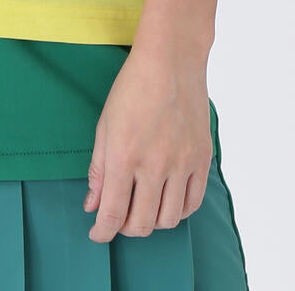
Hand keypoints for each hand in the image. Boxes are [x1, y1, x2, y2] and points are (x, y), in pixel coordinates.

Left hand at [83, 44, 211, 242]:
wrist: (171, 60)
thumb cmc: (133, 88)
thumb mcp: (105, 126)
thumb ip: (99, 170)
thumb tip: (92, 206)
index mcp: (125, 156)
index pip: (113, 214)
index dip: (102, 232)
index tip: (97, 234)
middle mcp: (156, 165)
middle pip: (142, 224)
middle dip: (125, 228)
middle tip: (119, 216)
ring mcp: (183, 163)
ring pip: (169, 220)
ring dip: (152, 221)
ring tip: (143, 206)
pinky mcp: (202, 159)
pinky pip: (193, 203)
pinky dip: (178, 211)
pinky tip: (167, 200)